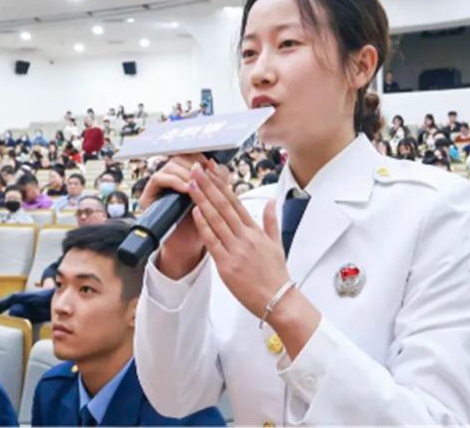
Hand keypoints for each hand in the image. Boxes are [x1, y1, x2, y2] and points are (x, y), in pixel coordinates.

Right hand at [139, 154, 209, 278]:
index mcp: (185, 174)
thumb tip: (217, 165)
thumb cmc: (202, 222)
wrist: (189, 244)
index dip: (199, 157)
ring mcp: (158, 185)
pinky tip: (186, 189)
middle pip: (179, 157)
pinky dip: (174, 181)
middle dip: (193, 164)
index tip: (211, 164)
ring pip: (169, 166)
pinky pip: (158, 179)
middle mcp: (170, 177)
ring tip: (196, 183)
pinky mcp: (148, 195)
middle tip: (204, 173)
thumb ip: (218, 182)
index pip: (189, 155)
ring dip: (185, 173)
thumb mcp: (214, 199)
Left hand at [186, 161, 289, 318]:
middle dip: (208, 185)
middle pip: (223, 205)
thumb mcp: (277, 243)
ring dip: (202, 200)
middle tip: (196, 169)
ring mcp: (235, 250)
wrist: (278, 300)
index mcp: (255, 231)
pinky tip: (195, 212)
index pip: (235, 201)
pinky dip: (203, 226)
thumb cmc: (276, 274)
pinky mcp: (226, 265)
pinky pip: (212, 242)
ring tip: (191, 184)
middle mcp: (245, 237)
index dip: (222, 185)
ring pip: (216, 219)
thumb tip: (271, 202)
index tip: (211, 172)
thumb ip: (270, 221)